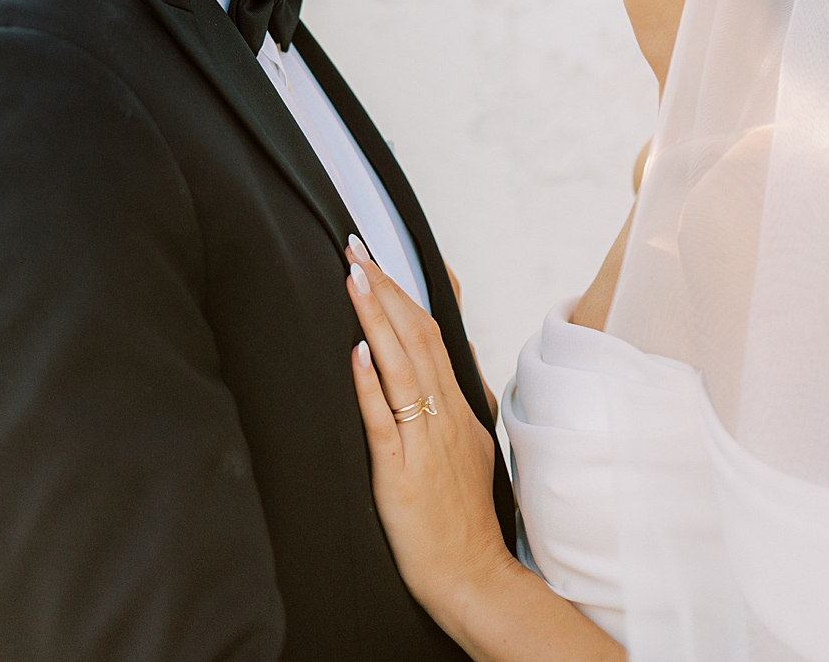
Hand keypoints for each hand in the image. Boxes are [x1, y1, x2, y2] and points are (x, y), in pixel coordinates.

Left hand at [345, 237, 516, 622]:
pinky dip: (371, 385)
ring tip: (354, 277)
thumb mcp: (471, 453)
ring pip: (402, 368)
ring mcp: (425, 444)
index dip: (407, 293)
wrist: (474, 579)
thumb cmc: (462, 522)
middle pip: (417, 337)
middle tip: (356, 248)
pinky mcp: (402, 474)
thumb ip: (457, 411)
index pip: (434, 334)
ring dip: (376, 318)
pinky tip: (356, 354)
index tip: (381, 258)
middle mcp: (445, 417)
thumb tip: (450, 376)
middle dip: (386, 288)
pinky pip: (385, 422)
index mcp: (459, 410)